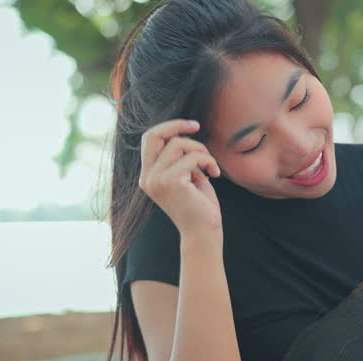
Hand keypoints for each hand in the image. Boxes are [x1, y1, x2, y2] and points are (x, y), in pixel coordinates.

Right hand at [139, 119, 222, 236]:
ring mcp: (156, 180)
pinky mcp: (171, 182)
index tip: (192, 126)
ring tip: (211, 166)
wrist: (204, 233)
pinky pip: (192, 157)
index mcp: (148, 175)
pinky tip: (214, 173)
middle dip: (177, 125)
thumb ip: (179, 157)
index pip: (149, 139)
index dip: (169, 127)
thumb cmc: (200, 205)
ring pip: (178, 144)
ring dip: (201, 151)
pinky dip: (207, 161)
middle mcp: (147, 177)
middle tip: (197, 126)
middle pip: (154, 135)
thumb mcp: (187, 176)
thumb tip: (181, 132)